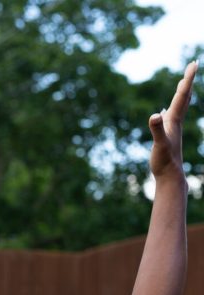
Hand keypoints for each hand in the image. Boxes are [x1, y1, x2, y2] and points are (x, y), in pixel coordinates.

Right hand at [149, 61, 196, 179]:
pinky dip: (169, 110)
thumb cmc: (165, 162)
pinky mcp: (167, 136)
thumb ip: (156, 130)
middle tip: (193, 65)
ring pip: (179, 106)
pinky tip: (164, 112)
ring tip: (183, 84)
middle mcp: (175, 122)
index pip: (182, 96)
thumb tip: (155, 115)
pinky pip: (169, 117)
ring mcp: (172, 129)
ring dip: (181, 93)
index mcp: (174, 121)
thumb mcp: (159, 145)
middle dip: (188, 81)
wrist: (171, 177)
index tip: (194, 63)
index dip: (187, 79)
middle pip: (184, 97)